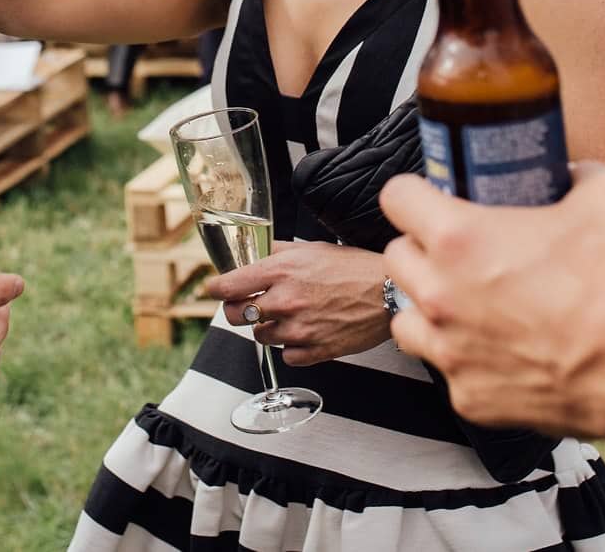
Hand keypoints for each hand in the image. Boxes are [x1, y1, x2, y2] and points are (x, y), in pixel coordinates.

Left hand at [203, 240, 389, 366]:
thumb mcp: (312, 249)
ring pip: (260, 337)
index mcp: (281, 271)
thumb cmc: (354, 268)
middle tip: (247, 305)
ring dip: (267, 328)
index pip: (227, 286)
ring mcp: (300, 329)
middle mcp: (286, 301)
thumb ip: (277, 251)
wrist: (389, 292)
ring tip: (287, 317)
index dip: (215, 289)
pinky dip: (291, 347)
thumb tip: (253, 252)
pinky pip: (286, 356)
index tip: (214, 289)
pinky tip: (304, 332)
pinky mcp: (315, 350)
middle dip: (236, 310)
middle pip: (234, 315)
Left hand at [380, 163, 604, 438]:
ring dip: (428, 305)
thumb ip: (575, 175)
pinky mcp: (471, 398)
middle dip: (422, 248)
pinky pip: (445, 370)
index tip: (433, 197)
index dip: (415, 193)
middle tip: (459, 249)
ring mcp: (452, 352)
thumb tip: (568, 174)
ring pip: (405, 319)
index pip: (397, 198)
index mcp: (460, 239)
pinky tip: (497, 348)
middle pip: (397, 258)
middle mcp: (442, 296)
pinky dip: (462, 357)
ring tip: (466, 300)